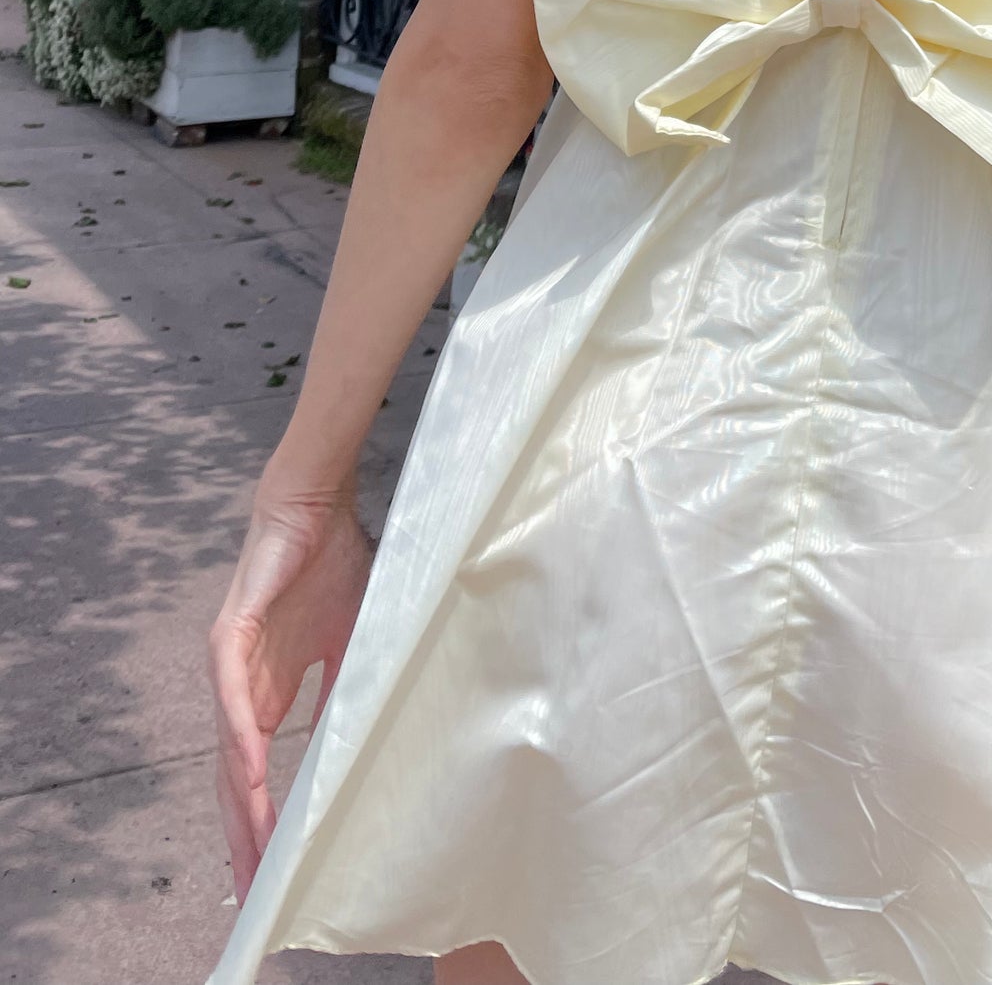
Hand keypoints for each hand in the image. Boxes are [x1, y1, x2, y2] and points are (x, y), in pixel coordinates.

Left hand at [209, 478, 373, 899]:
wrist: (316, 503)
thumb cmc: (334, 562)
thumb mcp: (353, 641)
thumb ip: (345, 691)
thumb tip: (358, 747)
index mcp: (269, 691)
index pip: (257, 772)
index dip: (263, 822)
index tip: (277, 871)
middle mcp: (242, 688)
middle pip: (233, 778)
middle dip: (243, 836)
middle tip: (254, 893)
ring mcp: (232, 664)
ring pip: (227, 750)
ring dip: (239, 805)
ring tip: (254, 853)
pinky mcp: (230, 636)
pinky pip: (233, 699)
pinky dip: (240, 740)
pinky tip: (250, 777)